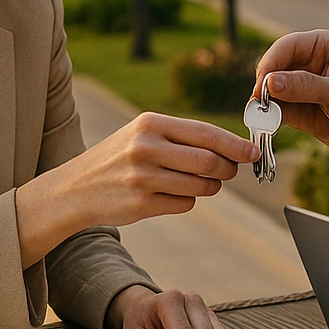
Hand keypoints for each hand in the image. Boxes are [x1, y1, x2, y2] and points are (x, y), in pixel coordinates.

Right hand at [15, 112, 257, 267]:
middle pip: (209, 162)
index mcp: (151, 123)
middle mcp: (146, 147)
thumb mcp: (144, 135)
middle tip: (229, 173)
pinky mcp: (140, 204)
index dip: (235, 145)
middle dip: (227, 170)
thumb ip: (184, 138)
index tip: (253, 152)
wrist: (76, 188)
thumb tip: (233, 149)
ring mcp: (142, 177)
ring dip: (210, 188)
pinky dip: (187, 201)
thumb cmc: (120, 158)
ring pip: (200, 186)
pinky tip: (171, 195)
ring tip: (201, 184)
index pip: (206, 133)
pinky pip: (184, 205)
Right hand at [254, 29, 328, 174]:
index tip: (263, 84)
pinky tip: (267, 124)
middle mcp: (306, 61)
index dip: (271, 63)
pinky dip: (267, 116)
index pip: (287, 46)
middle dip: (264, 84)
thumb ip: (307, 87)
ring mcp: (298, 84)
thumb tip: (271, 82)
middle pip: (273, 66)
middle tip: (259, 104)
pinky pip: (274, 108)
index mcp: (321, 45)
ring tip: (261, 117)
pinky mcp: (294, 106)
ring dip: (263, 102)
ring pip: (270, 88)